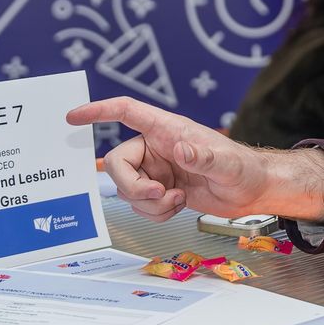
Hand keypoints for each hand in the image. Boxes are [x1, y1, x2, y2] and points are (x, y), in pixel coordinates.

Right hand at [68, 95, 323, 222]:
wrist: (250, 191)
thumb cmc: (242, 167)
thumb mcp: (226, 163)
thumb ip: (204, 157)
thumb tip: (182, 149)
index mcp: (166, 129)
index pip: (125, 111)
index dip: (98, 111)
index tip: (72, 117)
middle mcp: (155, 147)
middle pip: (116, 163)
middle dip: (133, 186)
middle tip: (160, 196)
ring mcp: (155, 170)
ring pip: (126, 189)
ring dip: (147, 203)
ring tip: (176, 201)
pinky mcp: (159, 190)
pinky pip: (139, 204)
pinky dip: (153, 212)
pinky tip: (176, 207)